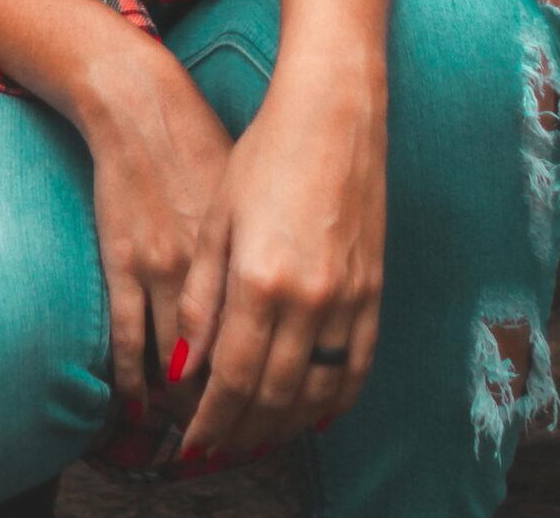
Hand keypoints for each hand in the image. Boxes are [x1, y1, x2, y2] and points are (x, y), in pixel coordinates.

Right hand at [79, 38, 235, 424]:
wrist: (150, 108)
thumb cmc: (208, 149)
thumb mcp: (254, 209)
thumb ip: (268, 268)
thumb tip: (291, 327)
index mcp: (260, 260)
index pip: (269, 354)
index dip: (267, 398)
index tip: (267, 421)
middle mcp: (218, 270)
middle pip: (231, 369)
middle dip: (234, 412)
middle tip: (232, 433)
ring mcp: (167, 268)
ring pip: (180, 365)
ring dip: (187, 404)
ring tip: (191, 422)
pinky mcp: (126, 262)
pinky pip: (131, 339)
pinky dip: (135, 380)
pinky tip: (140, 403)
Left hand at [172, 54, 385, 459]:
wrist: (333, 112)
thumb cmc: (265, 153)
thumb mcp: (218, 218)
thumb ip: (203, 297)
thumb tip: (185, 367)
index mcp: (258, 279)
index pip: (230, 378)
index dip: (210, 419)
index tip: (193, 440)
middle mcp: (306, 298)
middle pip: (271, 396)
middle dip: (240, 431)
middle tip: (219, 447)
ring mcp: (347, 297)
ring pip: (315, 392)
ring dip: (283, 425)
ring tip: (257, 436)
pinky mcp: (373, 290)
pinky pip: (356, 367)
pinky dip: (334, 401)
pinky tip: (313, 415)